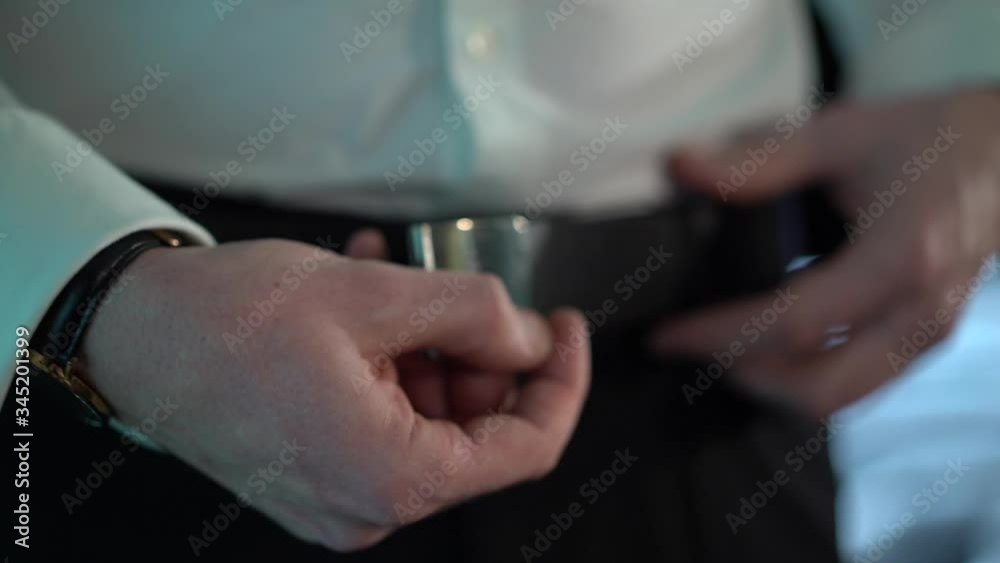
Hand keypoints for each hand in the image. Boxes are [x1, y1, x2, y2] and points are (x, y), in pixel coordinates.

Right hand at [82, 236, 589, 550]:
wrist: (129, 332)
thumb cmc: (231, 319)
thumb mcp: (374, 296)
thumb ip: (474, 314)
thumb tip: (531, 336)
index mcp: (391, 479)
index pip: (526, 447)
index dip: (560, 380)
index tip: (563, 325)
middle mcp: (368, 507)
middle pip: (477, 432)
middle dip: (484, 354)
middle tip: (468, 291)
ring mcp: (339, 496)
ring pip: (433, 421)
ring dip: (434, 347)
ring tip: (403, 280)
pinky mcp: (317, 474)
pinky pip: (387, 422)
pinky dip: (395, 363)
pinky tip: (376, 301)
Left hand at [653, 89, 999, 413]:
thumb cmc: (928, 136)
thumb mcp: (841, 133)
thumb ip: (759, 160)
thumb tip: (679, 167)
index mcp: (901, 261)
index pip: (794, 324)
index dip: (721, 336)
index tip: (666, 336)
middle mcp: (921, 314)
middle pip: (820, 390)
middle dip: (744, 375)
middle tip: (692, 348)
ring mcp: (929, 336)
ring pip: (839, 398)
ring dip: (771, 382)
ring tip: (720, 346)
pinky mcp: (925, 341)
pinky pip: (857, 383)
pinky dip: (802, 376)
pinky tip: (765, 344)